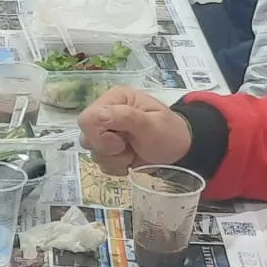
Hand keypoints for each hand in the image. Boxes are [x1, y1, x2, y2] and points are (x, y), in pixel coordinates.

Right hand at [78, 88, 192, 175]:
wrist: (180, 151)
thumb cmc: (169, 134)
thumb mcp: (151, 124)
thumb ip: (125, 118)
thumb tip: (97, 116)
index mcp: (114, 100)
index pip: (88, 119)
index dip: (100, 136)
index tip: (121, 142)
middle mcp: (106, 113)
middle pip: (86, 136)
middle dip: (108, 149)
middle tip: (128, 148)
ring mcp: (106, 132)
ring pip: (92, 152)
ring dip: (114, 159)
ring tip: (133, 153)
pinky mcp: (108, 148)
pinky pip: (99, 162)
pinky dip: (116, 166)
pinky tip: (130, 160)